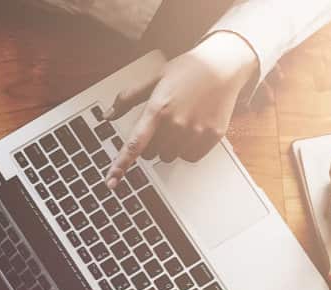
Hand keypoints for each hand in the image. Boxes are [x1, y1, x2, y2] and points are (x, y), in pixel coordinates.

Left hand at [103, 32, 259, 187]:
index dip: (121, 165)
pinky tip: (192, 128)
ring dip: (170, 146)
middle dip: (152, 143)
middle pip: (152, 153)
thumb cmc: (188, 69)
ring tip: (180, 122)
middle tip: (162, 123)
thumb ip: (127, 98)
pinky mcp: (211, 136)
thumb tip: (108, 115)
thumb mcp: (154, 78)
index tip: (111, 182)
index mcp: (158, 108)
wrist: (223, 65)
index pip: (134, 144)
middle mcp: (176, 123)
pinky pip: (190, 157)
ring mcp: (195, 131)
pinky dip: (188, 149)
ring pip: (170, 156)